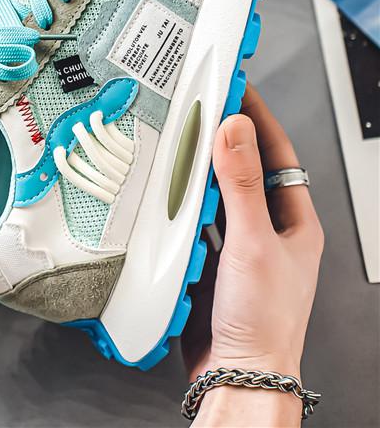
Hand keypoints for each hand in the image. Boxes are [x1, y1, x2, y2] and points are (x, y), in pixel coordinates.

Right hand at [182, 84, 323, 425]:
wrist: (235, 374)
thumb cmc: (262, 322)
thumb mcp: (252, 242)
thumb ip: (242, 184)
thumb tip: (235, 129)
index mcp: (294, 222)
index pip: (278, 154)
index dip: (259, 119)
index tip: (238, 89)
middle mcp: (268, 230)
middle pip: (245, 170)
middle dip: (224, 140)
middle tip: (201, 111)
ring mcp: (239, 245)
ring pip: (217, 194)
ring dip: (200, 173)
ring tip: (182, 146)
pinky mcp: (212, 260)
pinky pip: (195, 220)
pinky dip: (182, 206)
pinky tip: (169, 198)